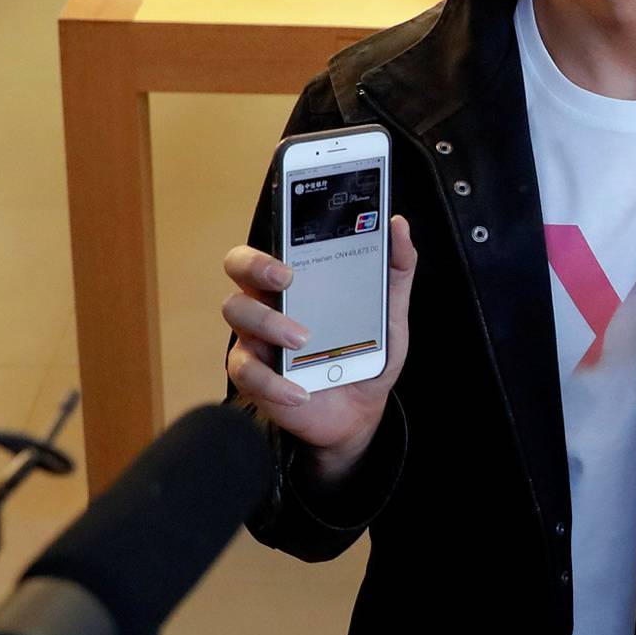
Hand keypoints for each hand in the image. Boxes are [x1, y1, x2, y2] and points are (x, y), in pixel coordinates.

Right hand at [222, 218, 417, 481]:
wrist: (362, 409)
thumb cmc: (366, 353)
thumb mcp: (389, 313)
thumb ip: (396, 270)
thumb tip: (398, 224)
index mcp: (296, 281)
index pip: (271, 246)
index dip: (271, 243)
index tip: (292, 257)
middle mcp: (268, 301)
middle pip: (238, 266)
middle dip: (256, 265)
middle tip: (287, 279)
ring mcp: (256, 337)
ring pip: (237, 312)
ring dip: (269, 323)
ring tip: (304, 340)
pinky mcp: (254, 376)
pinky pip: (248, 371)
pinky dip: (274, 382)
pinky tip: (302, 391)